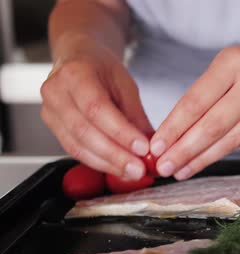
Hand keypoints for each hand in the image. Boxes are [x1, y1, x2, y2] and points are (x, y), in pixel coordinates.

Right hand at [41, 41, 153, 179]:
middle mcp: (56, 93)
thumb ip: (136, 115)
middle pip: (85, 131)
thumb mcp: (125, 84)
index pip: (97, 109)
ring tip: (131, 172)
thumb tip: (152, 145)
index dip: (120, 132)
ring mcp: (50, 111)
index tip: (143, 148)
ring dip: (107, 164)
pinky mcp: (52, 127)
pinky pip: (74, 150)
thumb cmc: (101, 68)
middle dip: (115, 155)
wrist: (77, 59)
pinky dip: (98, 162)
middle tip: (139, 168)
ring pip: (77, 146)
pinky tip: (116, 168)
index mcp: (75, 74)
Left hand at [150, 28, 239, 179]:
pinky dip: (223, 152)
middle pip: (214, 125)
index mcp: (234, 62)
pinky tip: (206, 161)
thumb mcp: (228, 63)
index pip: (197, 101)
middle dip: (185, 149)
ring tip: (181, 170)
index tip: (157, 145)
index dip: (175, 127)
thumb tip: (175, 133)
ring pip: (231, 139)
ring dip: (202, 158)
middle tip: (165, 166)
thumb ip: (206, 94)